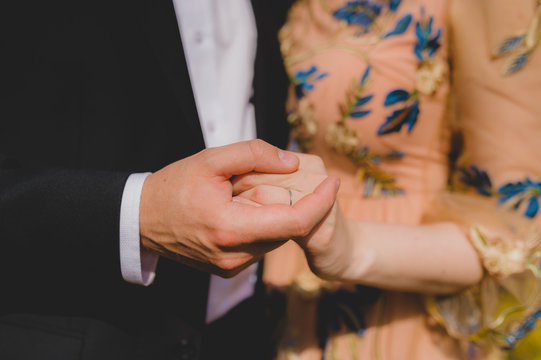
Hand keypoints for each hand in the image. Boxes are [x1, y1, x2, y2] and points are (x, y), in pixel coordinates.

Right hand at [139, 140, 339, 277]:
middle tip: (286, 177)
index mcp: (232, 227)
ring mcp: (232, 266)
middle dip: (297, 203)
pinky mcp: (228, 269)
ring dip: (277, 213)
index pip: (295, 220)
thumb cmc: (173, 187)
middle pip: (288, 228)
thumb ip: (254, 154)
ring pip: (275, 237)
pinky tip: (244, 209)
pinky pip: (260, 245)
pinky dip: (263, 224)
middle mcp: (236, 255)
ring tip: (253, 193)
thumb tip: (293, 163)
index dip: (321, 201)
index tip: (333, 181)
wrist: (141, 220)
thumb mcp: (211, 160)